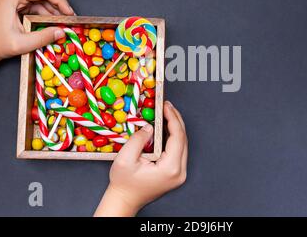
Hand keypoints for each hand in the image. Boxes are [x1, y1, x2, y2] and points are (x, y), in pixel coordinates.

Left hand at [0, 0, 73, 89]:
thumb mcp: (23, 43)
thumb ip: (44, 37)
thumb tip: (62, 32)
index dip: (60, 0)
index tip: (70, 13)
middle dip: (58, 5)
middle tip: (70, 18)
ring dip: (53, 10)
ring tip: (63, 22)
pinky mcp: (17, 3)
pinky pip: (36, 5)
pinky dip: (46, 13)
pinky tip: (52, 23)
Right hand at [95, 101, 187, 216]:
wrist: (125, 200)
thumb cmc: (123, 184)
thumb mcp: (125, 159)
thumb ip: (138, 140)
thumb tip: (149, 127)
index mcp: (170, 169)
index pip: (178, 138)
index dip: (173, 119)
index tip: (166, 106)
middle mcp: (179, 172)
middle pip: (183, 140)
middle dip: (176, 120)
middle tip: (167, 106)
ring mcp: (179, 173)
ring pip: (182, 144)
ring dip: (175, 127)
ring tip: (166, 113)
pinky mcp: (175, 172)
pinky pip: (178, 150)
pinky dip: (172, 137)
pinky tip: (165, 127)